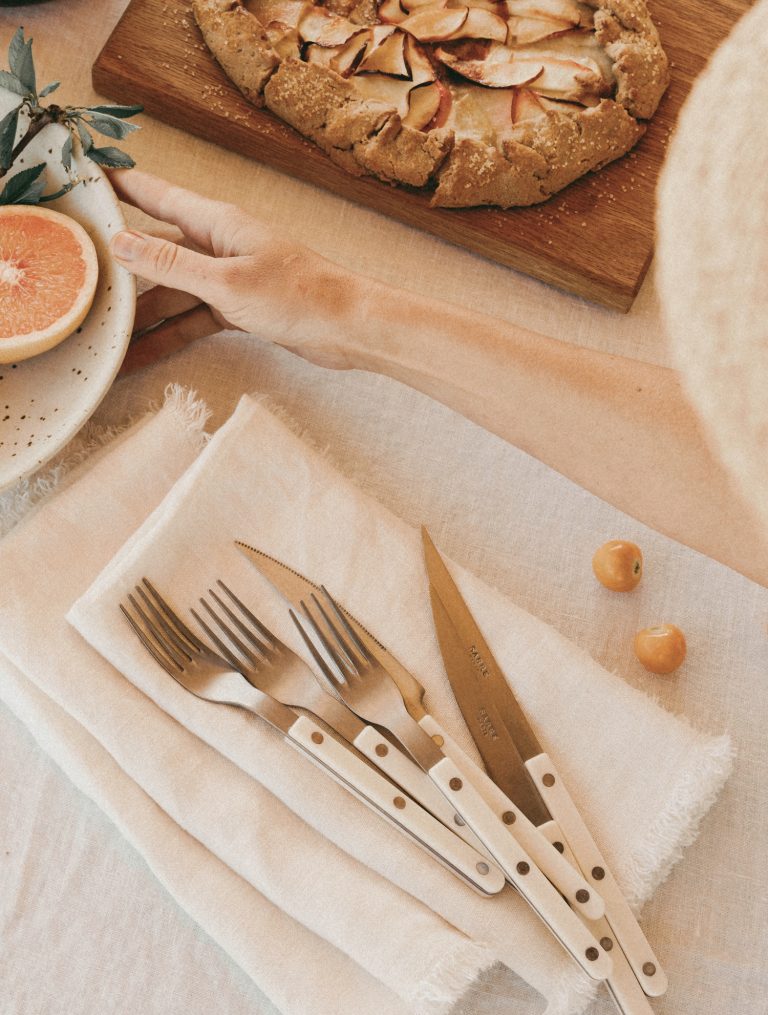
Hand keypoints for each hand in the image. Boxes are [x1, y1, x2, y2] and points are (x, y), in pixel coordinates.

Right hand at [108, 169, 357, 372]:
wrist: (349, 328)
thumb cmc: (300, 295)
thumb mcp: (226, 281)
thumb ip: (172, 263)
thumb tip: (122, 241)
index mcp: (217, 224)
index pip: (157, 197)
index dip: (121, 187)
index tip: (86, 179)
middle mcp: (219, 246)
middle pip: (157, 252)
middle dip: (121, 268)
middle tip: (79, 281)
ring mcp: (229, 278)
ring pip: (173, 292)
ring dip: (143, 314)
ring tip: (104, 336)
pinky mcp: (240, 308)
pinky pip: (194, 318)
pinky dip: (170, 335)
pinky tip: (143, 354)